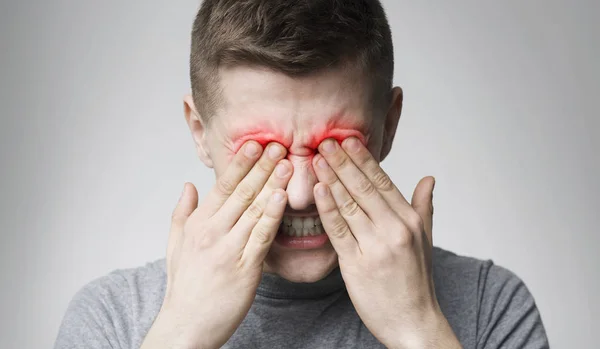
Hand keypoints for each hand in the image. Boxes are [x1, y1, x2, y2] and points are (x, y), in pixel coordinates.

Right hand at [142, 141, 291, 348]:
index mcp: (198, 224)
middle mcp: (212, 232)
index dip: (241, 164)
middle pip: (242, 192)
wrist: (187, 325)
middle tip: (280, 145)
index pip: (222, 186)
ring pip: (254, 210)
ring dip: (273, 184)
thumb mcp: (174, 245)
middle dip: (262, 167)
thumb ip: (182, 212)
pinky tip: (283, 198)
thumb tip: (188, 184)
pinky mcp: (245, 268)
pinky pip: (262, 237)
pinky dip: (273, 216)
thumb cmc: (184, 286)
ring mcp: (229, 249)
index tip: (256, 145)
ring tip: (289, 163)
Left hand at [312, 137, 460, 348]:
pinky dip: (327, 207)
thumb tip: (429, 178)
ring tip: (316, 157)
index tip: (349, 139)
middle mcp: (396, 229)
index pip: (384, 181)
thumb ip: (424, 207)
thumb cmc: (416, 281)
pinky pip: (338, 229)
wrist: (414, 322)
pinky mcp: (357, 263)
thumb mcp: (426, 241)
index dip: (364, 159)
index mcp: (411, 220)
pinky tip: (317, 189)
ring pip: (349, 203)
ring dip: (331, 178)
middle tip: (326, 141)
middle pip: (364, 187)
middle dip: (343, 161)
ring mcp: (377, 246)